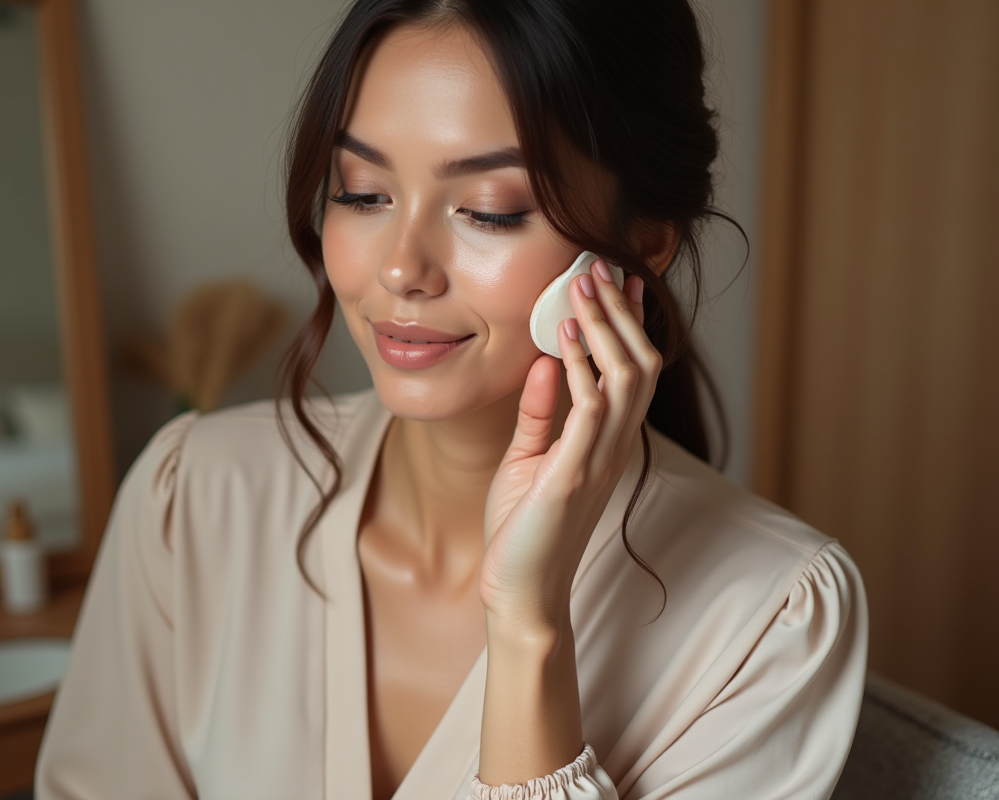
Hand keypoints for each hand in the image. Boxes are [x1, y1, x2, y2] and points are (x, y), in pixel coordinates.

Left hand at [479, 259, 661, 628]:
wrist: (519, 592)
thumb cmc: (523, 530)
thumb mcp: (528, 459)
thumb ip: (540, 413)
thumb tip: (543, 360)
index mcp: (608, 443)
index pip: (634, 371)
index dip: (631, 324)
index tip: (620, 279)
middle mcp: (615, 447)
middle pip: (642, 363)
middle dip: (621, 311)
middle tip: (599, 266)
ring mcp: (600, 460)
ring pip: (626, 376)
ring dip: (604, 325)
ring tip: (584, 283)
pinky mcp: (573, 474)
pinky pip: (589, 407)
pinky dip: (578, 364)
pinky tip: (561, 334)